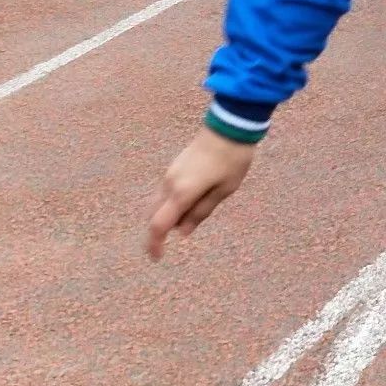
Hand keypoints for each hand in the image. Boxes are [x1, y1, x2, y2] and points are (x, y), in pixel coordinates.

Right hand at [145, 127, 257, 260]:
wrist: (229, 127)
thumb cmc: (231, 160)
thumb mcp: (223, 191)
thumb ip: (201, 212)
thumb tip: (182, 232)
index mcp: (182, 192)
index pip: (159, 225)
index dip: (155, 244)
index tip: (157, 258)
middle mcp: (169, 183)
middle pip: (154, 215)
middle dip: (159, 231)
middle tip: (172, 243)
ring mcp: (170, 174)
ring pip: (158, 203)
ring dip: (166, 216)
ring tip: (191, 218)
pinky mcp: (174, 167)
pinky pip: (165, 193)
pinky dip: (171, 204)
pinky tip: (191, 203)